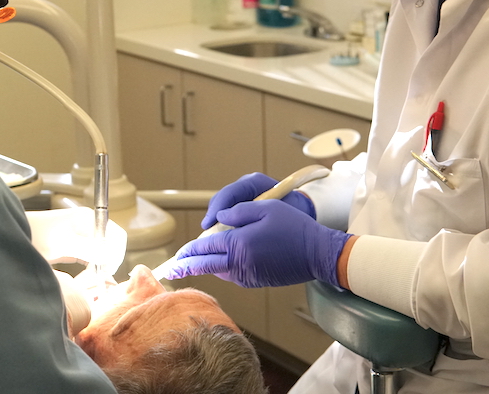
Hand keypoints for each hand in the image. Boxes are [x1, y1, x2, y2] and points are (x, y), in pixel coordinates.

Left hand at [170, 200, 349, 287]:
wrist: (318, 253)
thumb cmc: (294, 227)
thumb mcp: (265, 208)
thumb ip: (237, 211)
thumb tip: (218, 217)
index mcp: (240, 243)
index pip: (205, 248)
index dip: (187, 251)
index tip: (174, 256)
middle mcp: (241, 263)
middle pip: (207, 265)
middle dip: (186, 267)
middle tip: (170, 270)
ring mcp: (249, 275)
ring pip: (219, 271)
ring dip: (207, 266)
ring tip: (192, 262)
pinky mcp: (257, 280)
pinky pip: (233, 275)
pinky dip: (223, 268)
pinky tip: (221, 262)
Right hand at [202, 173, 315, 229]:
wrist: (303, 213)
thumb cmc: (294, 212)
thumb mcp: (278, 213)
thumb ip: (256, 215)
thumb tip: (232, 225)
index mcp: (255, 183)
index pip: (230, 192)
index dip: (218, 208)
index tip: (210, 224)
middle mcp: (246, 186)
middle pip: (221, 199)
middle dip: (213, 216)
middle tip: (207, 233)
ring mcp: (243, 195)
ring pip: (221, 207)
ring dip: (216, 223)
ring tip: (213, 239)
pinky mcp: (241, 205)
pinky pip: (226, 214)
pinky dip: (222, 225)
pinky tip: (222, 239)